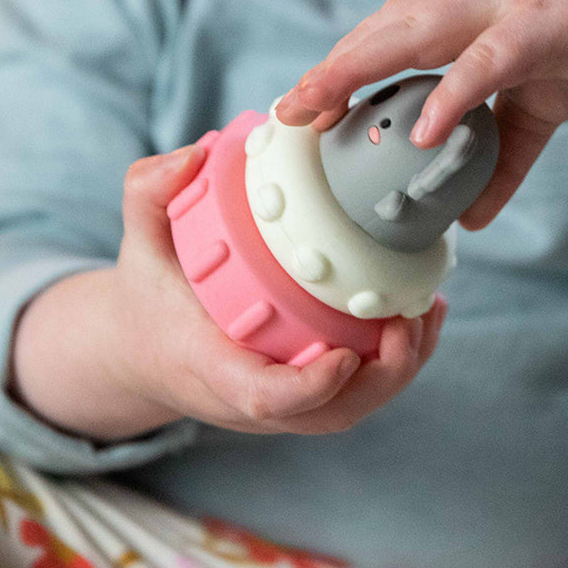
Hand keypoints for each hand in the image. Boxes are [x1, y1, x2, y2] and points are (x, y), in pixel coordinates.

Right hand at [10, 144, 444, 441]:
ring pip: (352, 408)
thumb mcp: (139, 239)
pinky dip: (396, 361)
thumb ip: (151, 191)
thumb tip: (196, 152)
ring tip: (428, 311)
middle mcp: (250, 401)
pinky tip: (421, 314)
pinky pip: (357, 394)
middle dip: (381, 378)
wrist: (142, 347)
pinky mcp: (302, 398)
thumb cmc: (151, 293)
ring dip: (400, 369)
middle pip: (328, 415)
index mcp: (210, 368)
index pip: (264, 398)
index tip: (344, 357)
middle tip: (410, 318)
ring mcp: (281, 408)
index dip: (308, 387)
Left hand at [276, 0, 567, 230]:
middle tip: (286, 112)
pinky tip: (421, 130)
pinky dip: (454, 94)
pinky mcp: (550, 21)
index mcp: (460, 0)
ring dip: (364, 69)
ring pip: (420, 32)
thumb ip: (500, 156)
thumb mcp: (536, 103)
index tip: (297, 107)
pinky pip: (491, 61)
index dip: (340, 68)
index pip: (384, 32)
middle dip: (332, 70)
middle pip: (385, 30)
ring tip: (320, 109)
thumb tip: (470, 222)